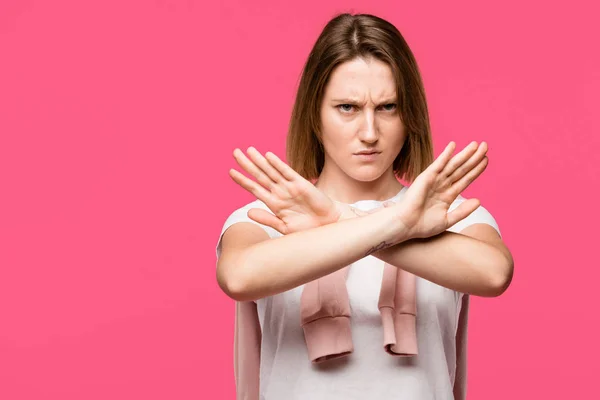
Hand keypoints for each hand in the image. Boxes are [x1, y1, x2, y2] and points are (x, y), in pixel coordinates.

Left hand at [229, 147, 343, 234]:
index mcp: (274, 203)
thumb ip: (267, 219)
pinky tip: (268, 157)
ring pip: (271, 171)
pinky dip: (278, 164)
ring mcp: (290, 187)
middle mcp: (280, 193)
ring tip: (248, 150)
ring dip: (260, 161)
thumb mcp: (284, 227)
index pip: (255, 188)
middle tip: (234, 152)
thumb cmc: (308, 229)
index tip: (230, 171)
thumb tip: (248, 213)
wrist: (328, 226)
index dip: (242, 180)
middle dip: (247, 164)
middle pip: (260, 175)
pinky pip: (287, 173)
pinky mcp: (302, 184)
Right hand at [390, 141, 487, 239]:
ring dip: (464, 154)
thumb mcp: (447, 219)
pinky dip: (445, 155)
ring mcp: (434, 180)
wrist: (406, 226)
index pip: (465, 179)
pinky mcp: (426, 177)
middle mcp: (442, 185)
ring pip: (453, 165)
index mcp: (447, 195)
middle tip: (485, 146)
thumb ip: (463, 211)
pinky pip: (438, 164)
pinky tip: (453, 145)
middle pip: (462, 169)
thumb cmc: (423, 226)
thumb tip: (478, 200)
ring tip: (476, 144)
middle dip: (474, 158)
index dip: (476, 170)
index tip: (486, 160)